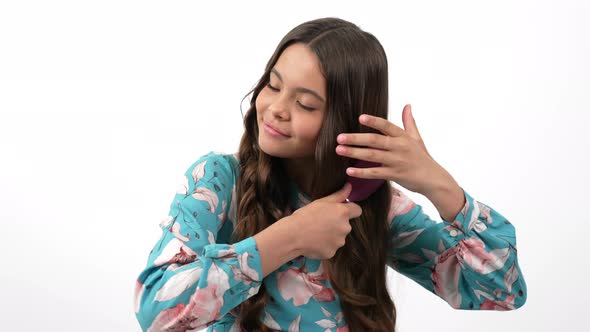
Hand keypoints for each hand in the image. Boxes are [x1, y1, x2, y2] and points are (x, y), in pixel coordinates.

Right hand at [289, 182, 361, 259]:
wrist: (292, 235)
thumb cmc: (305, 215)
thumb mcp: (321, 202)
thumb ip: (338, 195)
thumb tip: (349, 187)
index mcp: (343, 213)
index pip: (357, 210)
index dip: (350, 210)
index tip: (340, 212)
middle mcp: (345, 228)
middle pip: (346, 225)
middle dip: (337, 224)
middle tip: (321, 223)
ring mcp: (339, 242)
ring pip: (338, 237)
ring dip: (331, 236)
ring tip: (316, 233)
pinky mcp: (332, 252)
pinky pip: (331, 248)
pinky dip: (325, 246)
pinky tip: (314, 242)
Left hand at [335, 104, 451, 194]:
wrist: (433, 179)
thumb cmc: (422, 158)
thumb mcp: (417, 138)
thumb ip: (409, 122)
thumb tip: (407, 106)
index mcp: (403, 137)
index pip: (387, 126)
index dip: (374, 122)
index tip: (360, 118)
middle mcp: (400, 147)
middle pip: (375, 141)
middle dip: (356, 139)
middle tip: (339, 137)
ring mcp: (397, 162)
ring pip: (372, 156)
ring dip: (354, 153)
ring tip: (339, 150)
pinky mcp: (395, 175)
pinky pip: (376, 173)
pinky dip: (362, 172)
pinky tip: (349, 171)